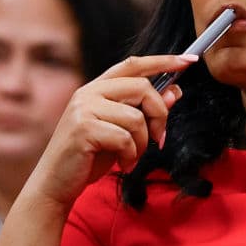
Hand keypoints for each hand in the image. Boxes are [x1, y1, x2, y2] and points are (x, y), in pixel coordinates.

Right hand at [27, 54, 196, 211]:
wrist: (56, 184)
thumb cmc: (89, 157)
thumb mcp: (122, 131)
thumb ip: (144, 110)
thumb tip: (174, 91)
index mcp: (97, 88)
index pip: (134, 64)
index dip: (163, 60)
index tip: (189, 61)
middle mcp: (88, 93)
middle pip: (142, 87)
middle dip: (159, 115)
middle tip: (159, 138)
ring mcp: (83, 109)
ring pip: (136, 117)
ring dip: (143, 143)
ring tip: (132, 157)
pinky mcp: (83, 128)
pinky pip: (125, 138)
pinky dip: (131, 156)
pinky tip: (122, 165)